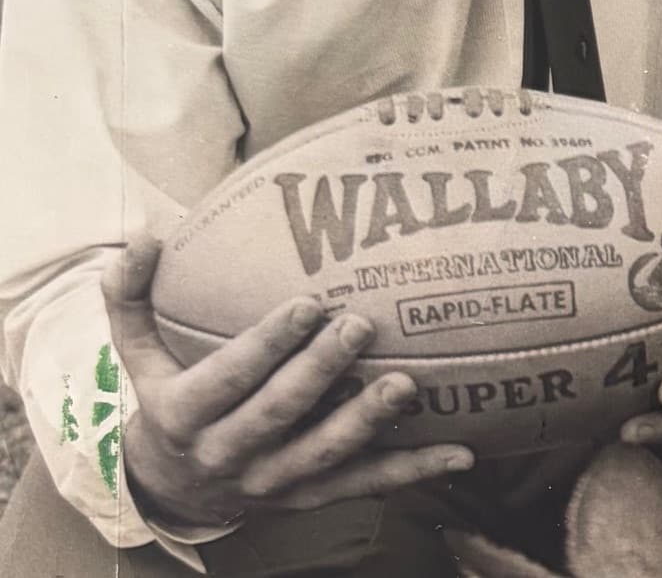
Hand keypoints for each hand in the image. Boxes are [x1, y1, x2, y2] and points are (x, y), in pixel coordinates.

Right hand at [105, 234, 472, 528]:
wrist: (169, 487)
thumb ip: (134, 291)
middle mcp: (227, 454)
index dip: (268, 345)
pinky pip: (364, 486)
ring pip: (322, 454)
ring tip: (406, 384)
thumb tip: (147, 230)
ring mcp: (270, 481)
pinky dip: (413, 471)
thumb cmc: (167, 395)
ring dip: (366, 421)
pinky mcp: (308, 497)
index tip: (308, 302)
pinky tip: (460, 452)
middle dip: (320, 371)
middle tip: (361, 325)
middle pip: (278, 413)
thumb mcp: (137, 350)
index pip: (229, 378)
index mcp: (186, 414)